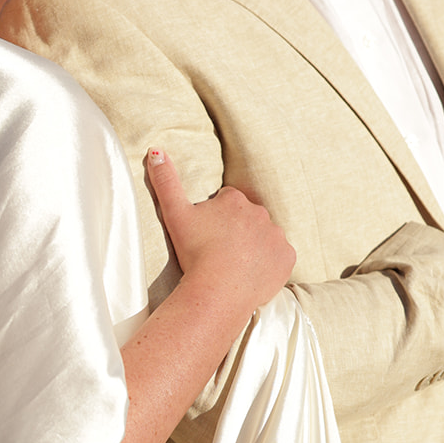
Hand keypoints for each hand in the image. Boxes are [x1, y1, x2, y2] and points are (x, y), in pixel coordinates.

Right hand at [145, 147, 294, 312]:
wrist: (217, 292)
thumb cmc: (194, 252)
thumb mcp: (175, 214)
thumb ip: (165, 180)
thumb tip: (156, 150)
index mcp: (235, 200)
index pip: (228, 202)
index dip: (216, 218)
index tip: (207, 234)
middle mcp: (260, 213)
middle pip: (247, 219)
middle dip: (236, 230)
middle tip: (219, 250)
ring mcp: (276, 236)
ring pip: (265, 237)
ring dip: (254, 246)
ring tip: (235, 265)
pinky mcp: (287, 258)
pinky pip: (280, 257)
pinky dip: (270, 264)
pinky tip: (252, 274)